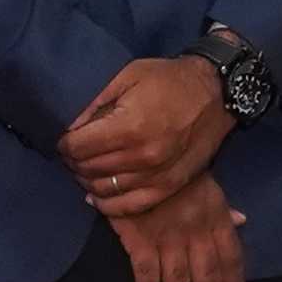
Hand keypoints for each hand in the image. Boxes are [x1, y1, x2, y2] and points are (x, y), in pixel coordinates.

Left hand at [60, 54, 235, 214]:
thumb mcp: (127, 75)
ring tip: (86, 168)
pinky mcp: (170, 187)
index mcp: (129, 126)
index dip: (65, 144)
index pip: (78, 147)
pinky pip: (130, 206)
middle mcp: (142, 156)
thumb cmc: (169, 80)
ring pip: (105, 189)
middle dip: (74, 161)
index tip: (65, 139)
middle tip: (74, 152)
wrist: (216, 93)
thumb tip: (68, 126)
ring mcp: (157, 176)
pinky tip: (98, 195)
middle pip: (89, 169)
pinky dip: (109, 204)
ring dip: (88, 180)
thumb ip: (95, 102)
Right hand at [112, 182, 247, 281]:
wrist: (139, 157)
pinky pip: (147, 276)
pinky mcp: (141, 241)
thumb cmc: (175, 171)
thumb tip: (242, 221)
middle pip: (207, 279)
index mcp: (216, 218)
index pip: (232, 258)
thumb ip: (223, 209)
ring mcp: (169, 239)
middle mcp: (197, 233)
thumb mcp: (206, 183)